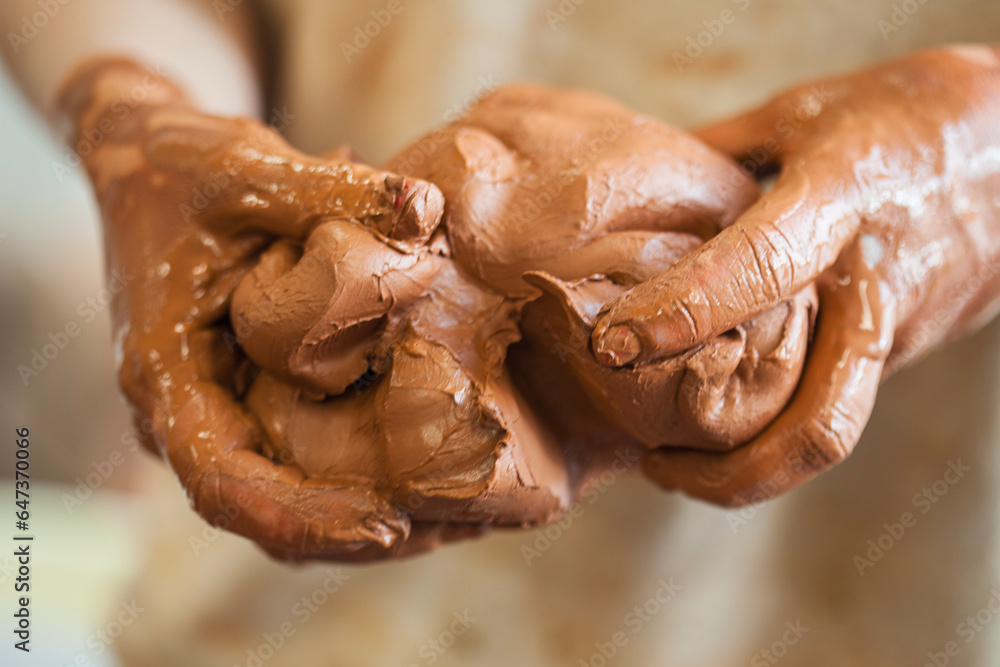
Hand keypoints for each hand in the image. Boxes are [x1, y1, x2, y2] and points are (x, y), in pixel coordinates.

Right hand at [60, 57, 456, 558]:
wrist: (144, 157)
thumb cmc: (181, 165)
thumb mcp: (249, 170)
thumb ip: (333, 191)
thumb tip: (430, 208)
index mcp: (166, 372)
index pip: (222, 483)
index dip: (304, 516)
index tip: (388, 525)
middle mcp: (183, 408)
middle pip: (262, 513)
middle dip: (351, 532)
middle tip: (453, 525)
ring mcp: (214, 407)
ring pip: (281, 500)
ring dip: (360, 517)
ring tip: (457, 514)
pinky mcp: (244, 395)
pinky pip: (295, 461)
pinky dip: (356, 479)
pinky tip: (430, 468)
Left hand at [591, 46, 999, 504]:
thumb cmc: (903, 114)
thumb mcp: (802, 112)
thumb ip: (717, 154)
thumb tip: (632, 184)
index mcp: (842, 201)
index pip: (760, 267)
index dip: (683, 309)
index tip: (614, 343)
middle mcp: (874, 286)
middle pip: (818, 422)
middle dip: (729, 470)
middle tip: (652, 466)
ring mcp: (899, 331)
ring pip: (827, 431)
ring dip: (749, 470)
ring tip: (673, 464)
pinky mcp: (905, 351)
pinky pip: (833, 401)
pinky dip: (774, 423)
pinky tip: (723, 411)